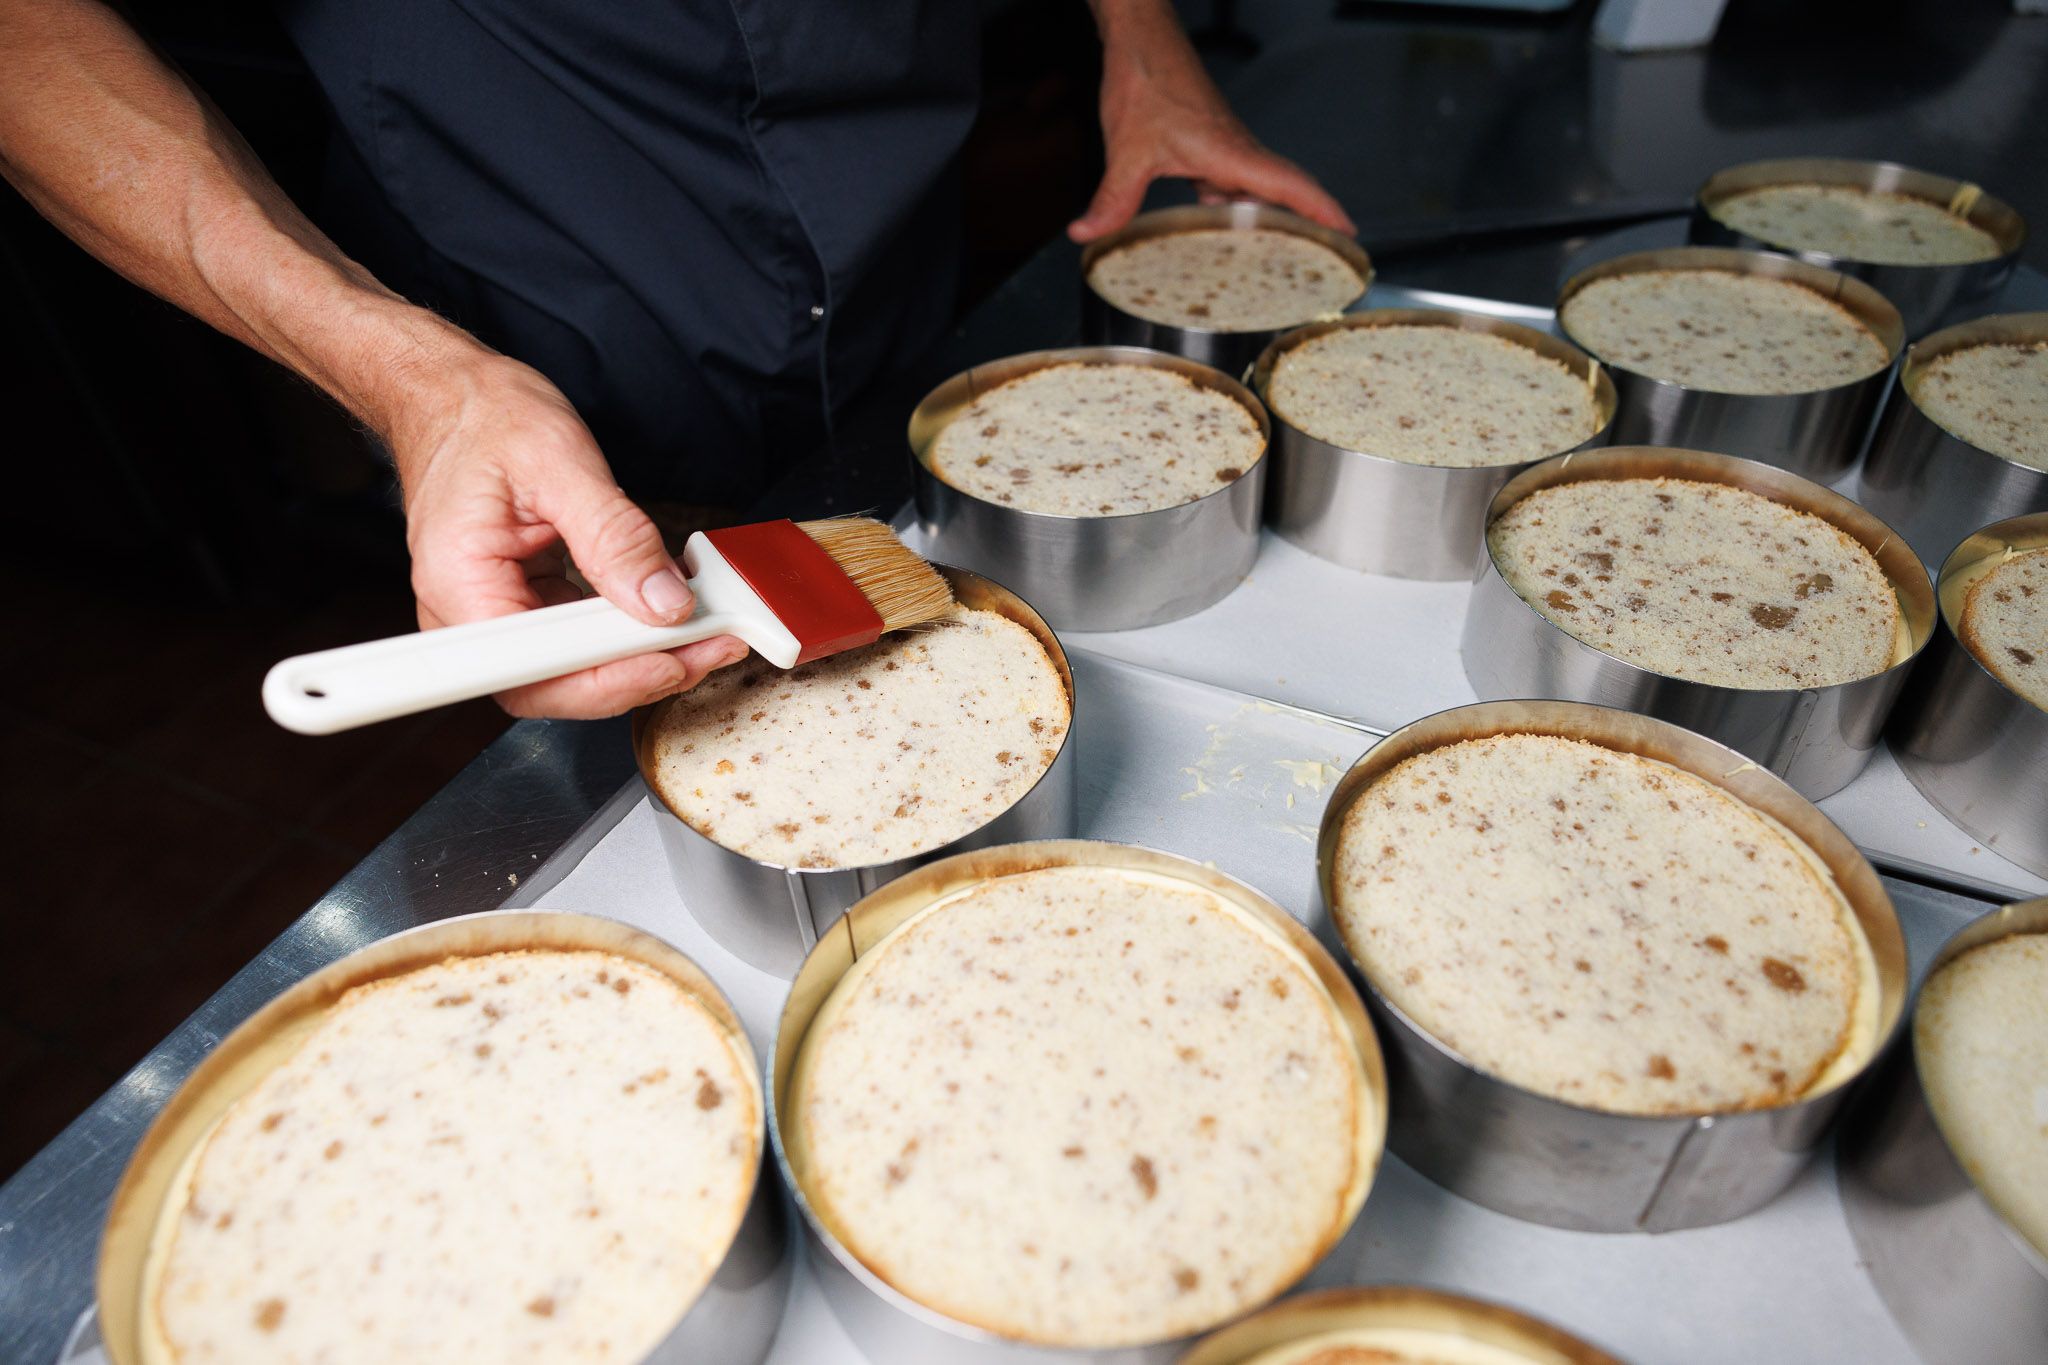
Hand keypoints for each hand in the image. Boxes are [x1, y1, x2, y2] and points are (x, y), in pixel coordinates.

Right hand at [390, 354, 746, 718]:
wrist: (456, 397)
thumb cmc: (487, 417)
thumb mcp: (561, 463)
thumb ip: (615, 536)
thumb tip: (663, 603)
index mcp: (460, 583)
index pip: (532, 672)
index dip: (605, 680)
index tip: (668, 659)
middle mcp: (469, 613)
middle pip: (557, 685)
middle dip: (640, 674)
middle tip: (710, 645)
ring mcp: (497, 614)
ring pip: (575, 671)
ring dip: (644, 657)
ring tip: (707, 631)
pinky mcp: (525, 604)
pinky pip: (580, 639)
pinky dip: (630, 630)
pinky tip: (673, 612)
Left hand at [1069, 6, 1353, 242]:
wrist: (1140, 39)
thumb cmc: (1145, 79)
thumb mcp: (1127, 148)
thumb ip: (1113, 197)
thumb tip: (1087, 234)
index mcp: (1229, 151)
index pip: (1289, 185)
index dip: (1322, 211)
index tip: (1347, 235)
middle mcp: (1235, 150)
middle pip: (1285, 191)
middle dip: (1310, 223)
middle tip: (1329, 260)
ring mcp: (1224, 148)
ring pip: (1259, 189)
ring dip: (1275, 218)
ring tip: (1287, 257)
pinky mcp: (1209, 145)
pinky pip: (1234, 183)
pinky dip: (1237, 208)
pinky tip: (1223, 231)